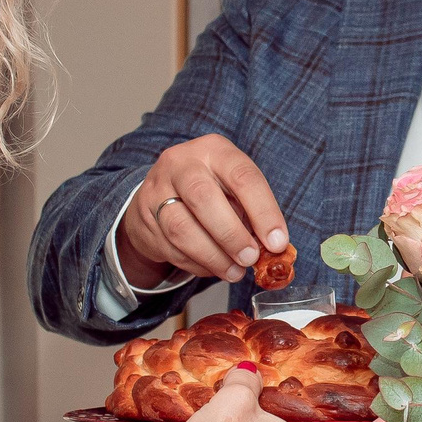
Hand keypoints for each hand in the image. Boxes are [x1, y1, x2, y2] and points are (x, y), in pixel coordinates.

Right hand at [119, 135, 288, 287]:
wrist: (160, 193)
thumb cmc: (211, 190)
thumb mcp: (234, 188)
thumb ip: (252, 213)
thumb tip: (272, 248)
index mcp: (214, 150)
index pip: (243, 177)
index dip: (264, 212)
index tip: (277, 242)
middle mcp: (181, 163)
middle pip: (204, 198)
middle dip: (231, 234)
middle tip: (250, 258)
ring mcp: (157, 189)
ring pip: (182, 228)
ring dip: (213, 256)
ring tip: (235, 272)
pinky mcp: (144, 217)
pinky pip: (171, 248)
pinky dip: (197, 264)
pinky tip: (213, 267)